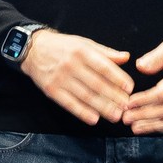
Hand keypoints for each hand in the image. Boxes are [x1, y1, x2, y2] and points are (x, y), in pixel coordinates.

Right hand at [19, 29, 135, 124]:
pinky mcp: (51, 90)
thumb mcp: (84, 43)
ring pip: (85, 96)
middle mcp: (71, 65)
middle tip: (126, 106)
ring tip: (116, 116)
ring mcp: (60, 79)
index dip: (118, 78)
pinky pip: (69, 104)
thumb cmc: (62, 46)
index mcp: (82, 51)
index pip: (104, 67)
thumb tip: (126, 58)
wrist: (33, 50)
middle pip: (96, 84)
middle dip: (114, 97)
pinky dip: (82, 112)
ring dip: (102, 107)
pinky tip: (94, 119)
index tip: (129, 88)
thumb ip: (105, 52)